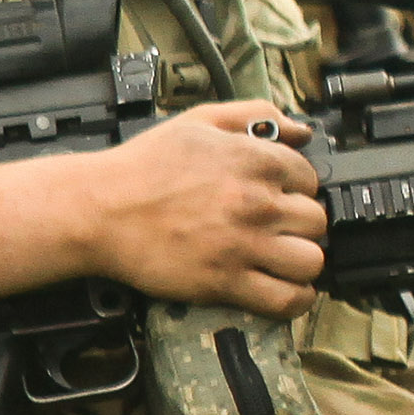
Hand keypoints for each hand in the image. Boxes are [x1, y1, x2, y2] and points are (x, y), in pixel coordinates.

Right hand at [78, 102, 326, 310]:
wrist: (98, 210)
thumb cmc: (143, 167)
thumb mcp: (200, 120)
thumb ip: (255, 115)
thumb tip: (300, 129)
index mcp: (254, 160)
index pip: (310, 179)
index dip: (297, 189)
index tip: (281, 197)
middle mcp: (256, 203)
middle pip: (316, 221)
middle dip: (300, 225)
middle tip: (279, 229)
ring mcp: (243, 244)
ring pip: (311, 260)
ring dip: (301, 261)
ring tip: (283, 259)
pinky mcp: (226, 281)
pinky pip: (287, 298)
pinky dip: (296, 299)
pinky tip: (288, 290)